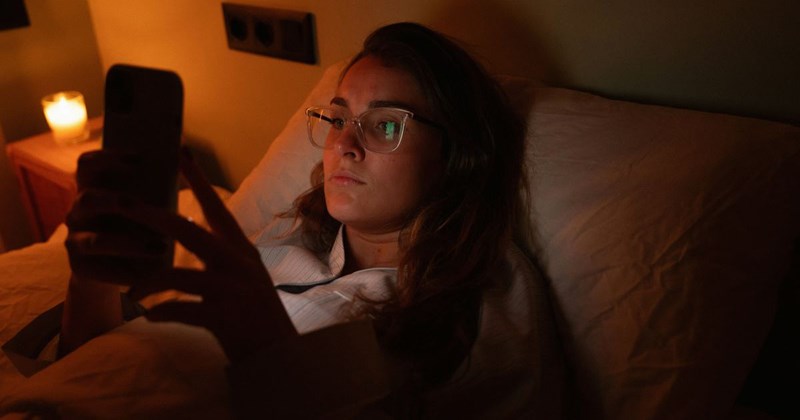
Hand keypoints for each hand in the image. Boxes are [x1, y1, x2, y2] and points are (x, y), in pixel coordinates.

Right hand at [66, 149, 169, 284]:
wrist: (122, 268)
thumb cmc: (140, 226)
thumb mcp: (146, 204)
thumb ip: (155, 186)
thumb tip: (185, 154)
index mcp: (93, 188)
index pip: (87, 165)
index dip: (108, 158)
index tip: (139, 158)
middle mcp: (79, 211)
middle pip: (86, 199)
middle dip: (112, 200)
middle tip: (136, 204)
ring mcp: (76, 239)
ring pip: (95, 240)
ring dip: (128, 243)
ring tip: (159, 247)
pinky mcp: (80, 266)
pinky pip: (101, 268)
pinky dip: (126, 271)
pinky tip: (149, 275)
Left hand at [124, 149, 297, 362]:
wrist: (279, 353)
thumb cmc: (258, 314)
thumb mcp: (246, 275)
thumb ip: (222, 254)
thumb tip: (190, 233)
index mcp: (241, 251)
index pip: (217, 208)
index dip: (198, 179)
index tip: (180, 151)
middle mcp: (238, 264)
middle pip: (189, 232)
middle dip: (153, 216)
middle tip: (123, 203)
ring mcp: (231, 290)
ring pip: (178, 275)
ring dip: (150, 281)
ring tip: (133, 289)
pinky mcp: (224, 317)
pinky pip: (181, 310)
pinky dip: (162, 312)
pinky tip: (150, 315)